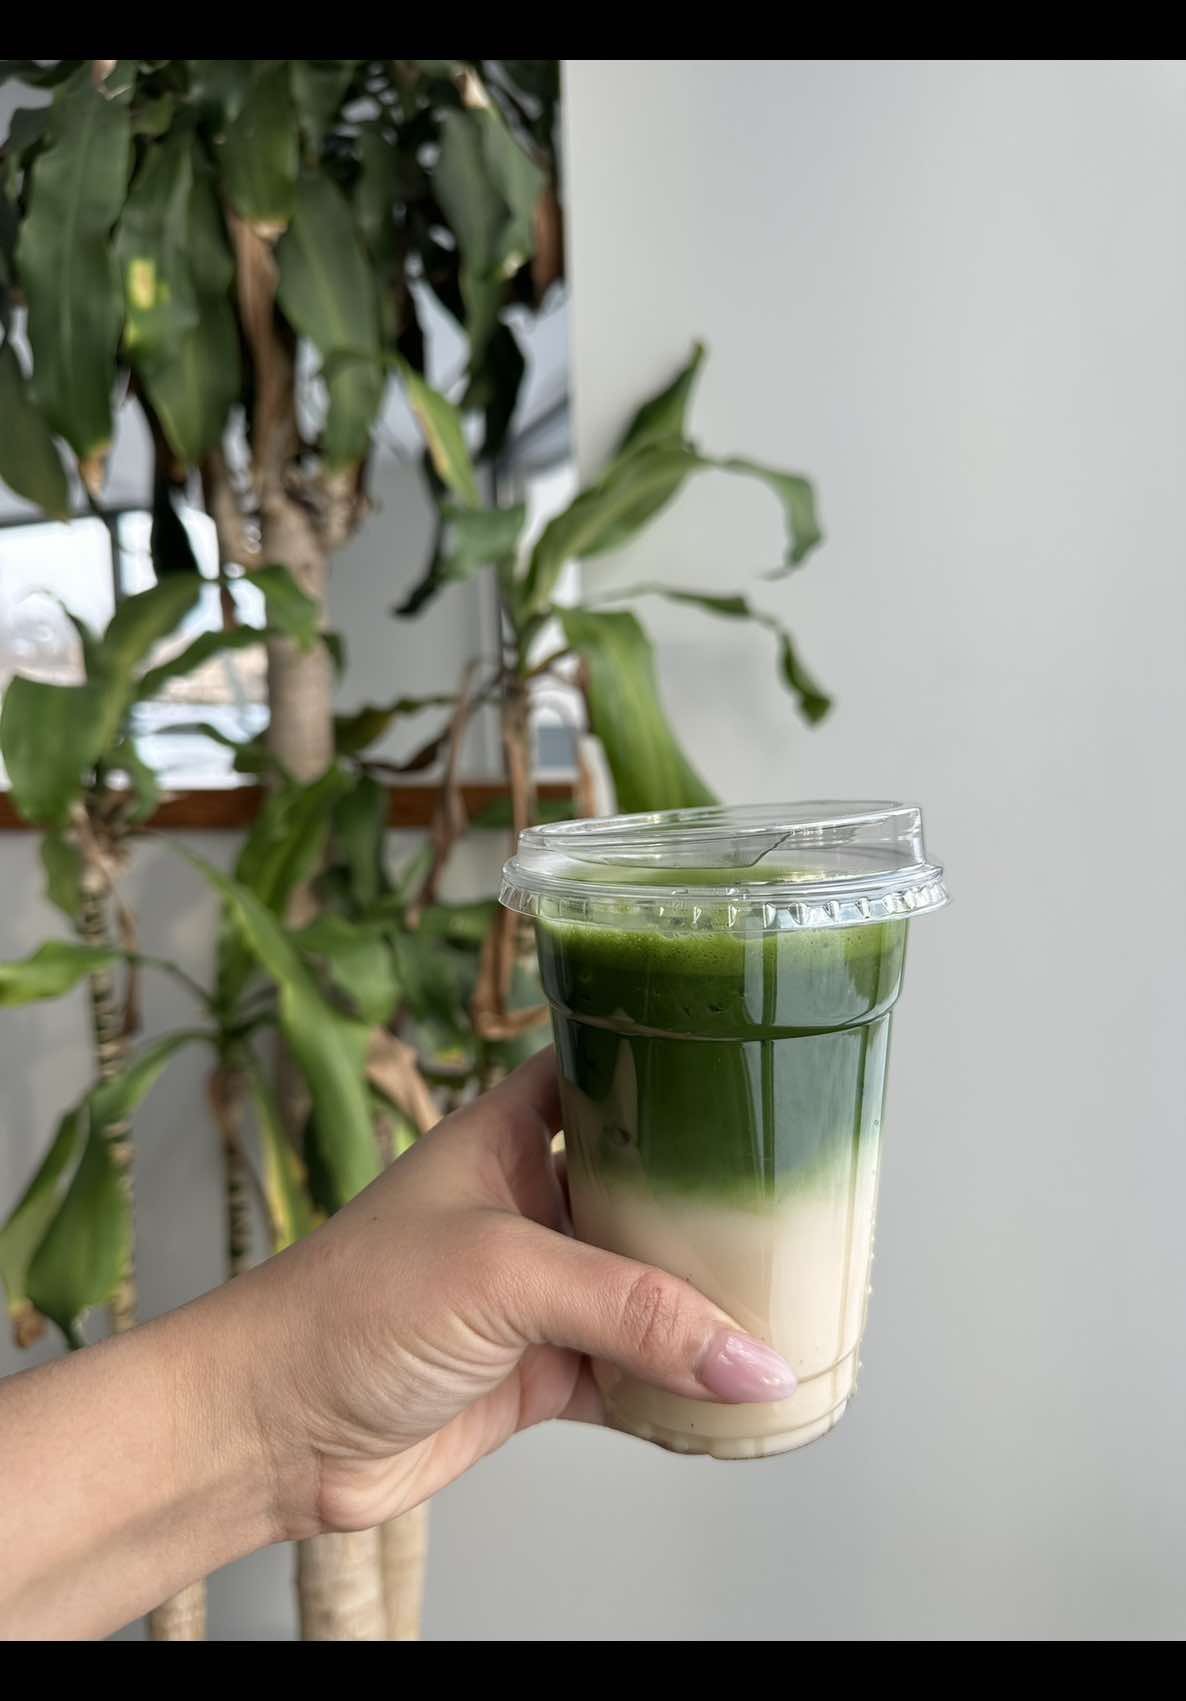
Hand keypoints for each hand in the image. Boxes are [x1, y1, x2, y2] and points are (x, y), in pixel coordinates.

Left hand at [232, 1049, 796, 1540]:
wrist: (275, 1430)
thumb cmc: (347, 1308)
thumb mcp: (499, 1274)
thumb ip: (628, 1309)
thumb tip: (748, 1354)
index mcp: (506, 1136)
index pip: (602, 1073)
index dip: (669, 1064)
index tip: (753, 1066)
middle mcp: (529, 1204)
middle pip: (643, 1185)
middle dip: (713, 1195)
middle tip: (802, 1192)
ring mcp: (538, 1292)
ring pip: (647, 1285)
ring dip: (706, 1298)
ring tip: (794, 1287)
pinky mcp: (540, 1372)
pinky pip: (632, 1373)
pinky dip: (682, 1385)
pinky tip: (737, 1386)